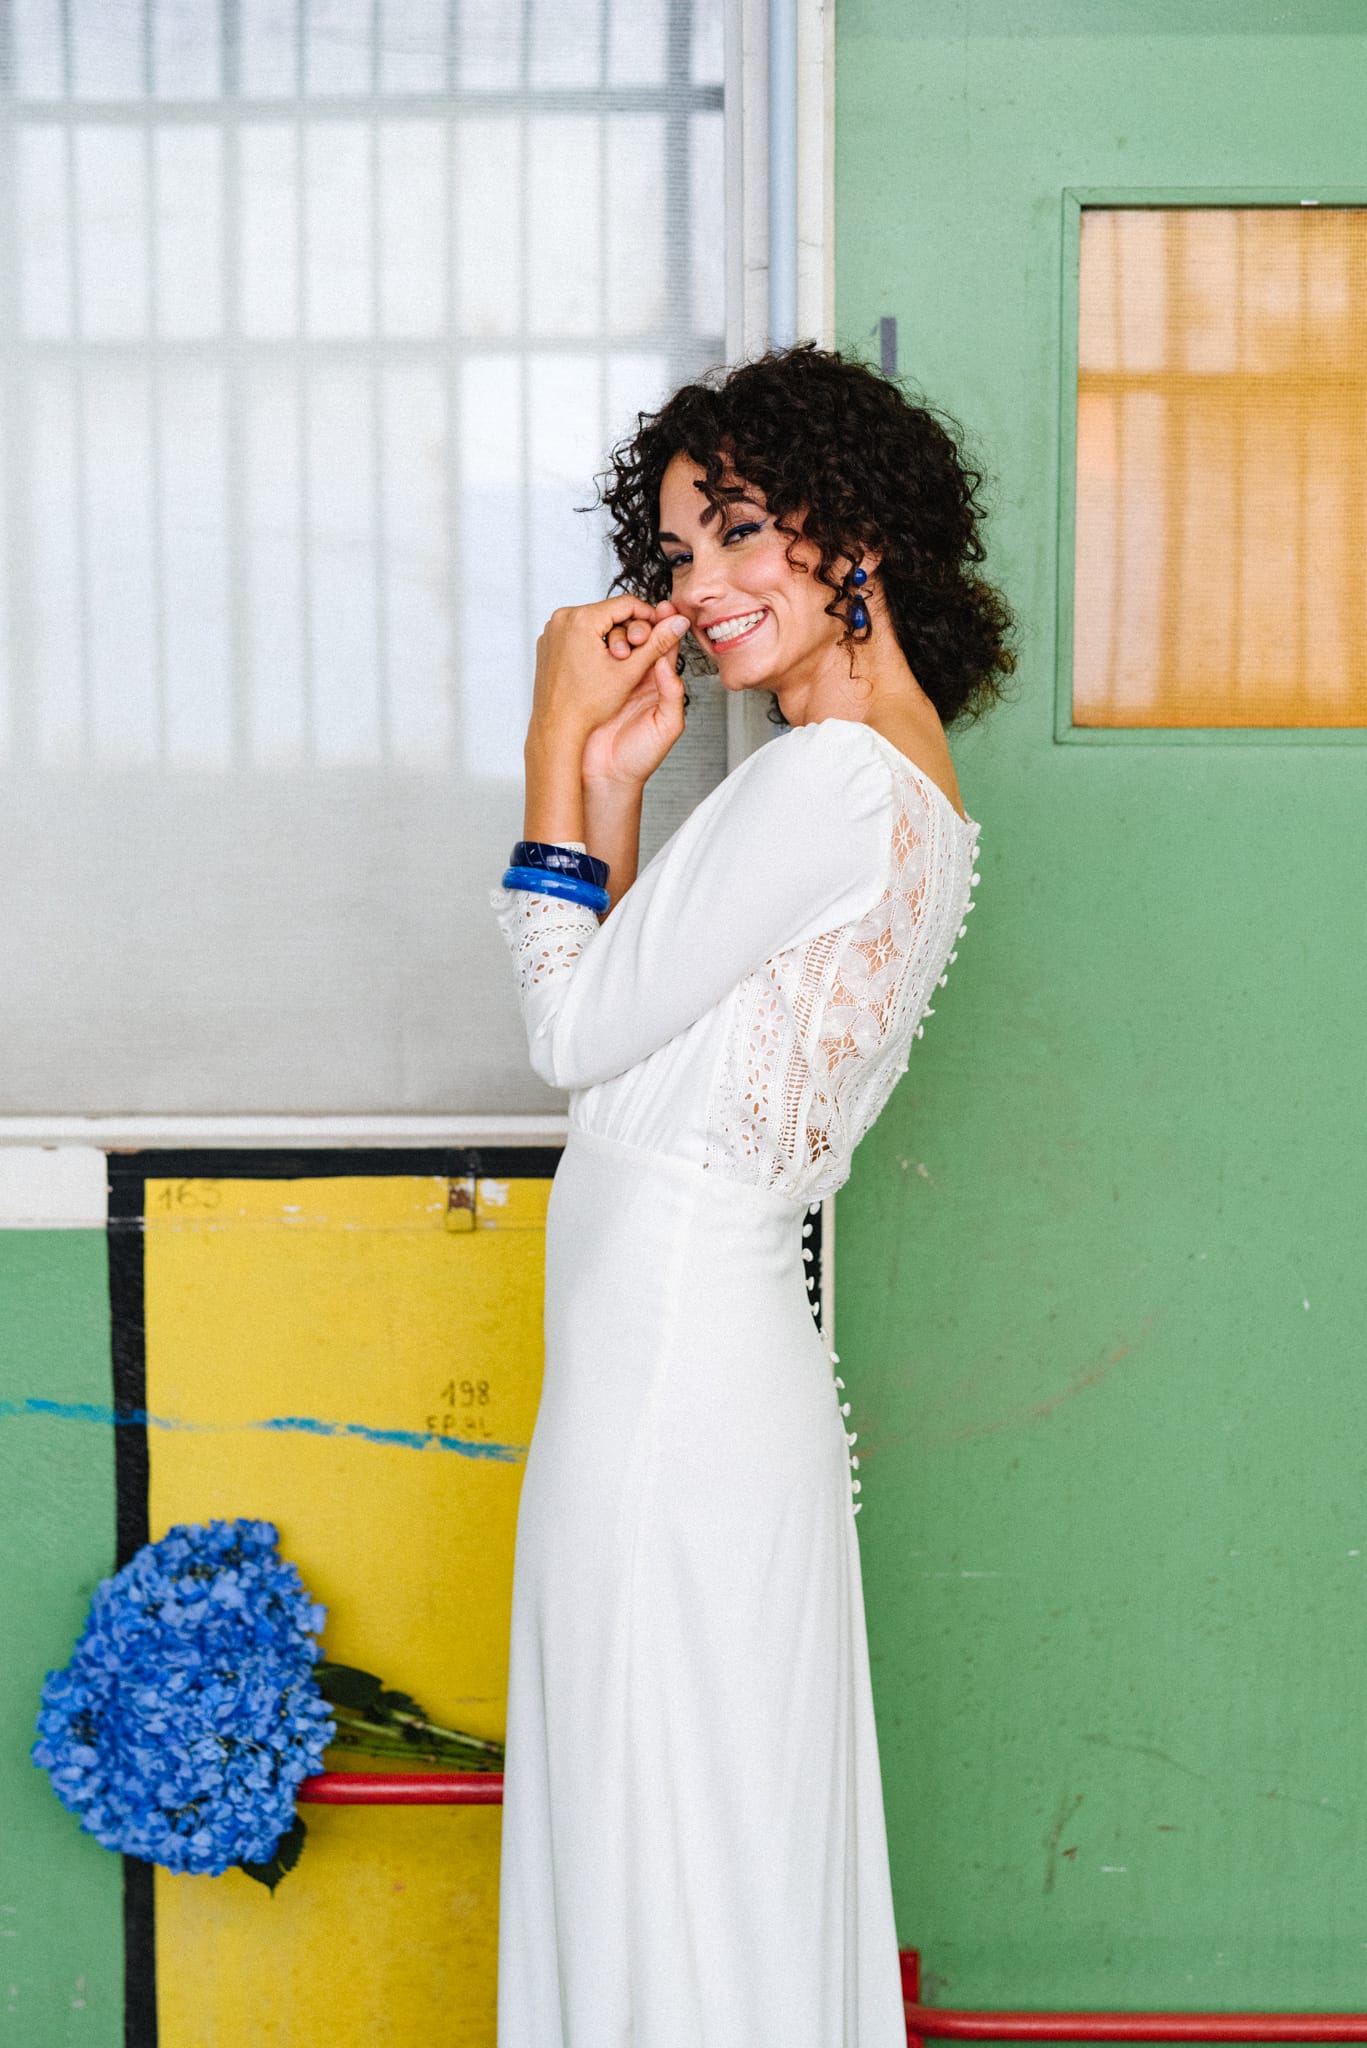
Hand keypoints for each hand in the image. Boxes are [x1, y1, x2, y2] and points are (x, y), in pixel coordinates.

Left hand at [530, 596, 688, 748]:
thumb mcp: (630, 671)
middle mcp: (562, 619)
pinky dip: (591, 643)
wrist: (557, 729)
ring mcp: (551, 631)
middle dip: (626, 630)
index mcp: (581, 619)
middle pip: (608, 612)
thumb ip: (658, 643)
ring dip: (610, 637)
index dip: (648, 617)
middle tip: (636, 654)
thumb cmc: (587, 706)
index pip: (626, 603)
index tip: (658, 631)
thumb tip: (678, 623)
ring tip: (617, 663)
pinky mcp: (547, 643)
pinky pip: (576, 633)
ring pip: (594, 623)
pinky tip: (598, 666)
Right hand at [582, 599, 688, 785]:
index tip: (667, 609)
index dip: (667, 628)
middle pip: (640, 639)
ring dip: (618, 634)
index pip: (665, 649)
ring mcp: (611, 680)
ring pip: (617, 644)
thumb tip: (666, 664)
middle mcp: (636, 679)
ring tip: (621, 637)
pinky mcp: (590, 685)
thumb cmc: (639, 758)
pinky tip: (596, 639)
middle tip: (639, 627)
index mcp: (658, 686)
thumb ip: (673, 696)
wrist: (605, 778)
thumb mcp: (666, 728)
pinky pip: (594, 658)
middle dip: (641, 626)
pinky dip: (596, 646)